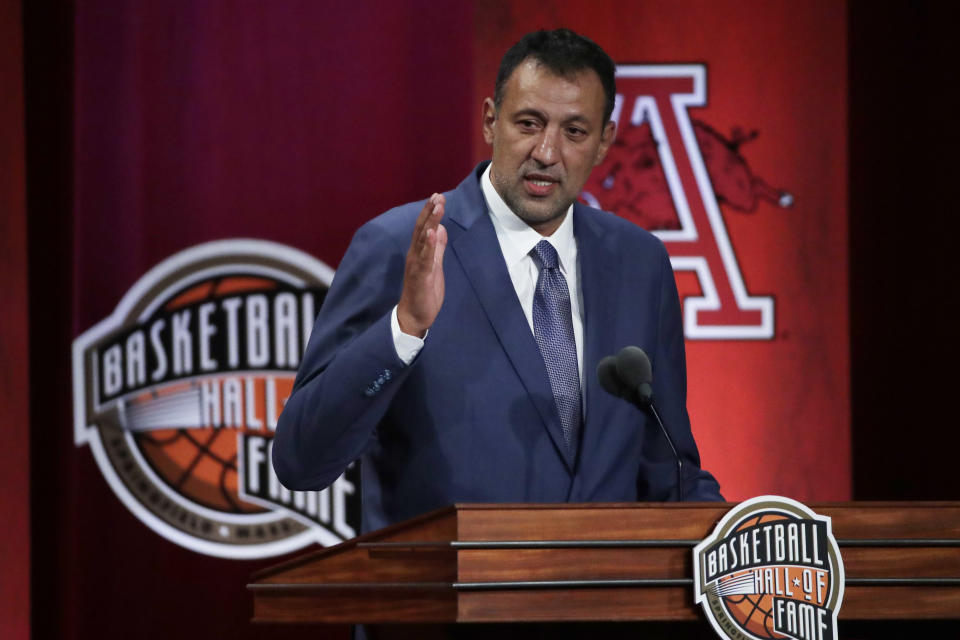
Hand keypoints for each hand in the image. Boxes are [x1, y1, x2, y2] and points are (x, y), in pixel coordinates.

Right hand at [397, 193, 447, 337]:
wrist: (414, 317)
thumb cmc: (424, 293)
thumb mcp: (435, 267)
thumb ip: (437, 249)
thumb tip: (440, 229)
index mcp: (419, 253)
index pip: (424, 228)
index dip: (430, 212)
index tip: (437, 196)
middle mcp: (414, 255)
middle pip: (422, 229)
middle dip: (430, 211)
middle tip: (437, 195)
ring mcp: (416, 265)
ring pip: (422, 240)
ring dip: (430, 222)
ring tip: (436, 207)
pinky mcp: (420, 277)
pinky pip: (424, 259)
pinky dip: (428, 245)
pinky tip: (432, 233)